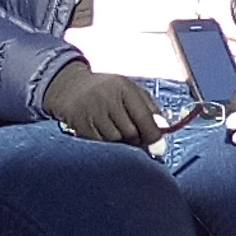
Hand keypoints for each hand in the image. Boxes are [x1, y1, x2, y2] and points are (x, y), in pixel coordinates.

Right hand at [42, 58, 166, 145]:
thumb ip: (149, 108)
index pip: (143, 117)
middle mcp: (106, 98)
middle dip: (137, 142)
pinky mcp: (79, 124)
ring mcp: (91, 112)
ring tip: (120, 138)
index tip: (158, 148)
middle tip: (137, 142)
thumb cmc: (108, 91)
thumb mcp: (131, 91)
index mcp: (124, 88)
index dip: (153, 136)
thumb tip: (164, 129)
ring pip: (114, 141)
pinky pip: (99, 144)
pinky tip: (106, 139)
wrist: (70, 87)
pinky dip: (106, 146)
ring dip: (121, 145)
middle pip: (130, 133)